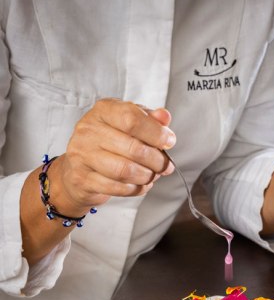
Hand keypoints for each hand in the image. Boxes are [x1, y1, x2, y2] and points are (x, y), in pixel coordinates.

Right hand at [51, 99, 175, 215]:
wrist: (78, 166)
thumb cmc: (110, 141)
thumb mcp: (131, 123)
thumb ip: (150, 119)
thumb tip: (164, 116)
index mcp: (104, 110)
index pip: (132, 119)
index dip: (156, 133)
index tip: (169, 142)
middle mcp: (89, 130)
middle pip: (134, 148)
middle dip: (157, 161)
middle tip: (166, 166)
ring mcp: (82, 155)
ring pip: (126, 171)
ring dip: (147, 176)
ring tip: (153, 175)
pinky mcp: (82, 178)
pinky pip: (117, 188)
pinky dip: (136, 189)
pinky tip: (140, 184)